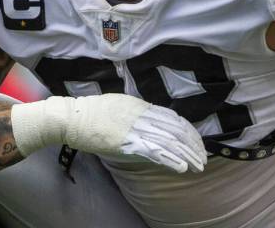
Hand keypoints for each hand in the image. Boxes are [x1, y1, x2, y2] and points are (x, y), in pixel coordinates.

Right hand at [11, 94, 206, 173]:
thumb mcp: (120, 106)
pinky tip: (180, 167)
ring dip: (186, 154)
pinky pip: (154, 150)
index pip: (174, 118)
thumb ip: (137, 115)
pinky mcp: (127, 142)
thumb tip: (151, 126)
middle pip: (176, 130)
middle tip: (202, 157)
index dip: (189, 132)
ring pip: (169, 141)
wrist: (71, 117)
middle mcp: (142, 114)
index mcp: (142, 106)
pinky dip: (170, 159)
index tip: (197, 143)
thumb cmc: (91, 114)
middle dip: (193, 145)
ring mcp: (135, 128)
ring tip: (197, 165)